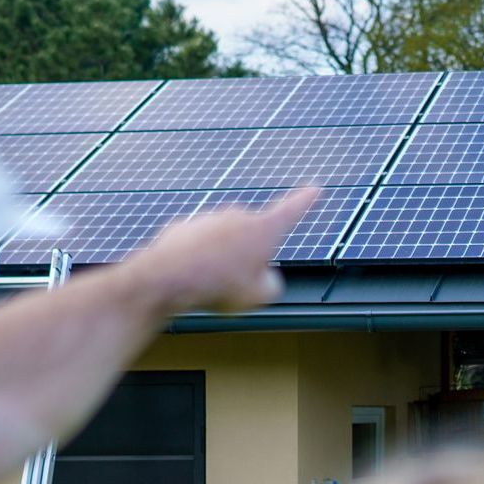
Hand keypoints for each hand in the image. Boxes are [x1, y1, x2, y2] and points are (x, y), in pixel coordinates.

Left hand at [124, 186, 317, 314]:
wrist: (168, 277)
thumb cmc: (218, 286)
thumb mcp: (259, 295)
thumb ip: (271, 284)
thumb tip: (264, 278)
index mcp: (263, 229)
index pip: (290, 212)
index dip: (305, 201)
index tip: (315, 188)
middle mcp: (237, 216)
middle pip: (250, 238)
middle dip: (247, 258)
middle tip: (236, 284)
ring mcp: (208, 219)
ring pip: (221, 244)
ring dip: (219, 261)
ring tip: (208, 284)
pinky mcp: (184, 228)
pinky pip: (196, 248)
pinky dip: (195, 262)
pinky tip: (187, 278)